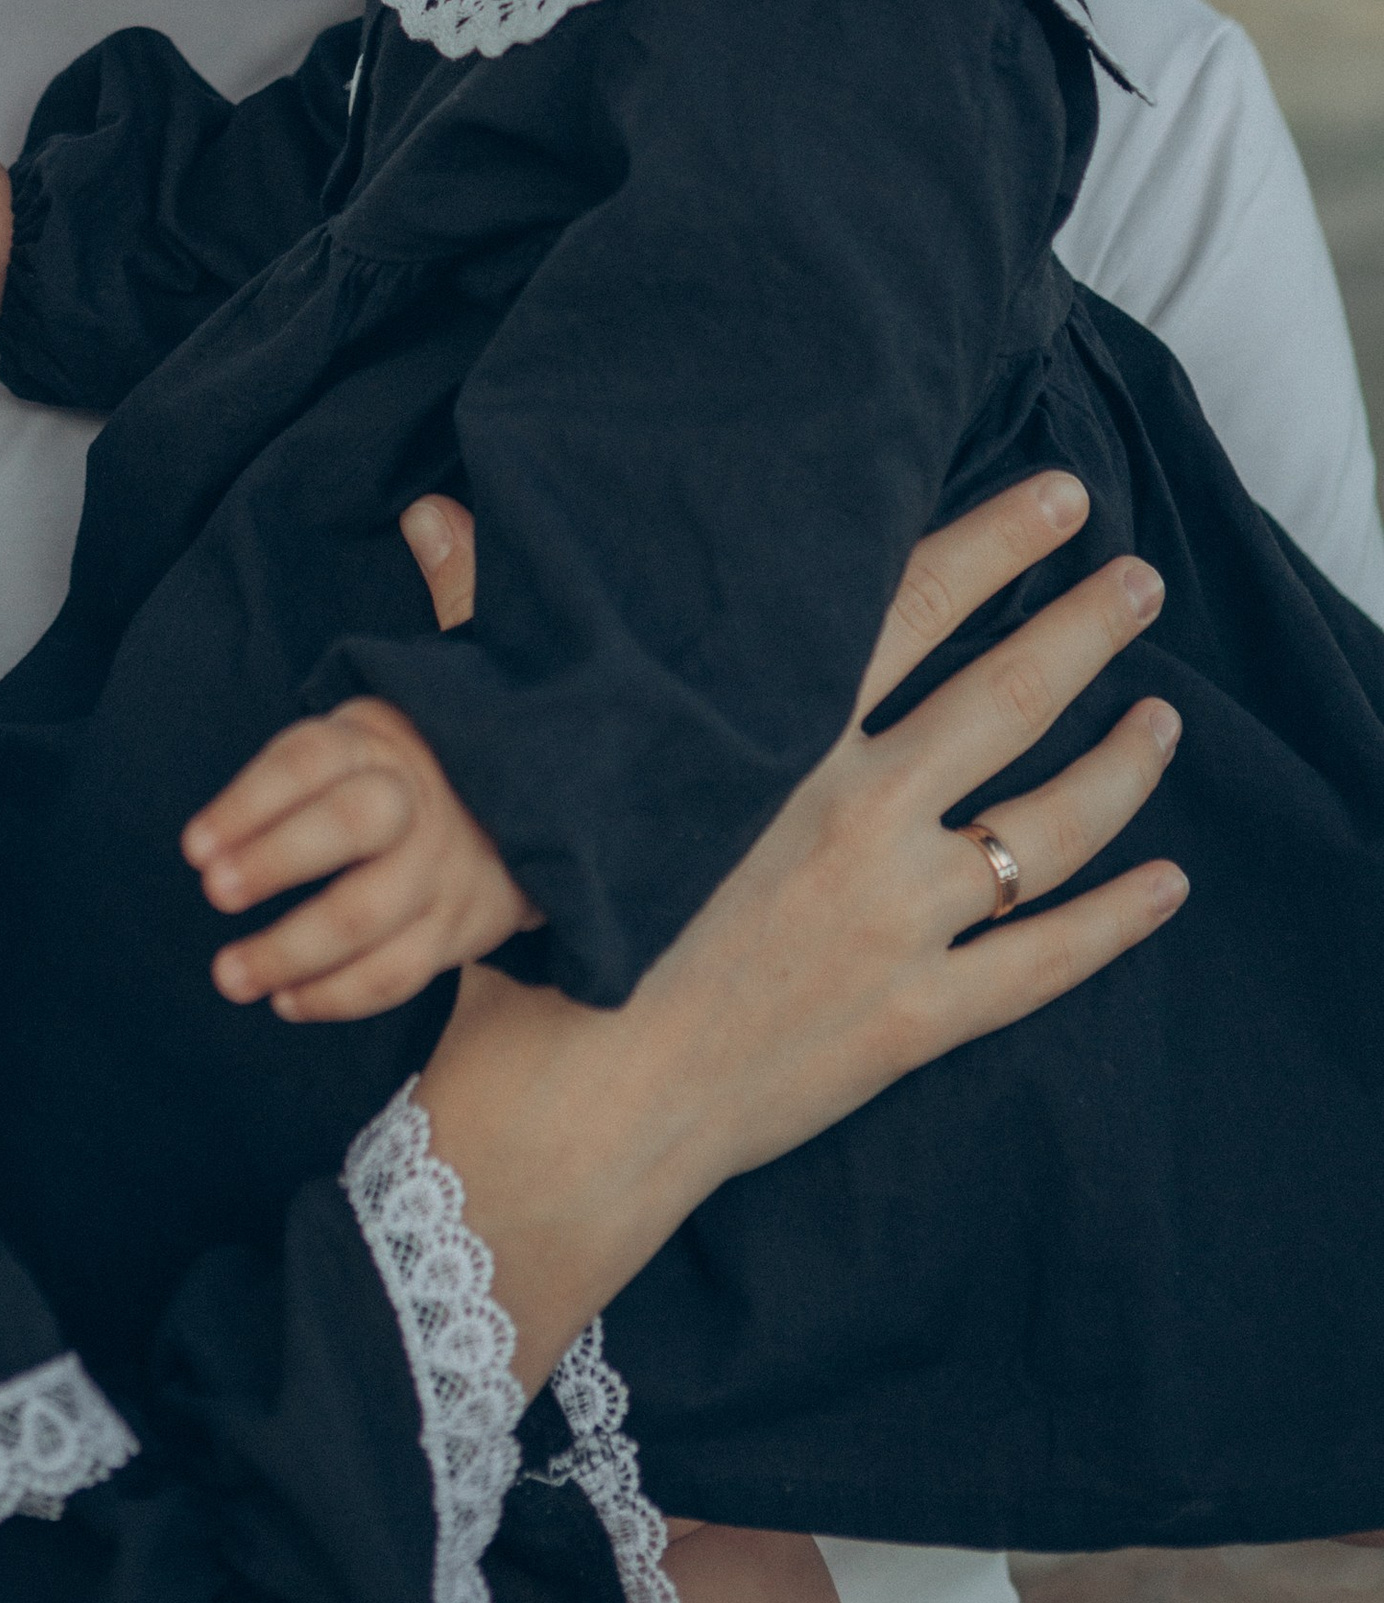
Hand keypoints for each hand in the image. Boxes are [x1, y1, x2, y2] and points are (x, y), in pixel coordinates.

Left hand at [182, 697, 536, 1020]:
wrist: (508, 815)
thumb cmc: (385, 784)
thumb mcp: (351, 749)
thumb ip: (288, 784)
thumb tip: (209, 852)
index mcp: (374, 744)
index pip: (308, 761)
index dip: (249, 803)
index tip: (195, 848)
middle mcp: (414, 800)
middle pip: (352, 823)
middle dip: (277, 859)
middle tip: (215, 893)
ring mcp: (440, 867)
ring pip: (368, 912)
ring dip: (291, 950)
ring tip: (229, 975)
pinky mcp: (457, 927)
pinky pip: (397, 972)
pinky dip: (336, 995)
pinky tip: (285, 1001)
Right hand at [408, 470, 1187, 1394]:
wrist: (569, 1111)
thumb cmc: (530, 925)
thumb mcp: (514, 760)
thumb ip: (487, 622)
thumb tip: (435, 515)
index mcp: (770, 738)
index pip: (908, 607)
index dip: (992, 540)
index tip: (1056, 491)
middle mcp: (853, 814)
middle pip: (1004, 695)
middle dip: (1083, 626)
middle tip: (1137, 577)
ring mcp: (896, 920)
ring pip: (1045, 824)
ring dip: (1119, 763)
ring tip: (1164, 714)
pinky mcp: (916, 1018)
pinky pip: (1046, 961)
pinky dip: (1117, 922)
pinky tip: (1168, 883)